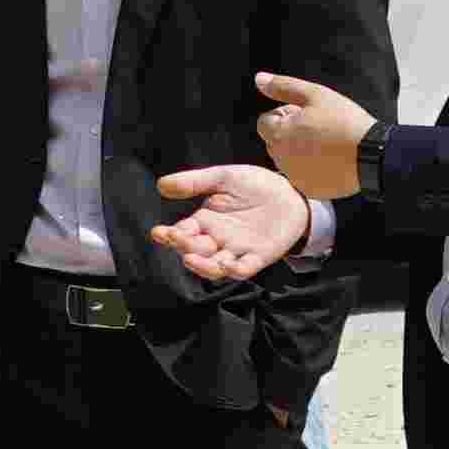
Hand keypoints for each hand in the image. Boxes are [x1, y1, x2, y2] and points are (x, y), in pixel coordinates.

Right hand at [153, 164, 310, 286]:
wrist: (288, 195)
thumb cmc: (254, 185)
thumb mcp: (223, 177)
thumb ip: (195, 182)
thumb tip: (160, 185)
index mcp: (205, 222)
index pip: (182, 233)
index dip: (169, 235)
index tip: (159, 233)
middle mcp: (217, 240)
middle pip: (195, 250)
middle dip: (184, 246)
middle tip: (178, 238)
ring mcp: (236, 251)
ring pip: (215, 267)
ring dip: (202, 266)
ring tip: (191, 260)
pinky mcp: (258, 258)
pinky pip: (244, 269)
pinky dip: (235, 271)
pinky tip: (228, 264)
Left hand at [250, 72, 372, 201]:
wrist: (372, 154)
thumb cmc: (344, 120)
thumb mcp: (315, 94)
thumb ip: (283, 86)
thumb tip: (259, 79)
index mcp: (280, 135)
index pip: (264, 123)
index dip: (282, 115)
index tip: (305, 114)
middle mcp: (282, 159)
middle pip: (274, 142)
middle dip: (288, 133)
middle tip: (317, 127)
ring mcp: (295, 177)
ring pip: (287, 160)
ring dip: (298, 151)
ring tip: (325, 143)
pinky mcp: (310, 190)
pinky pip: (302, 176)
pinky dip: (310, 168)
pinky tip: (330, 160)